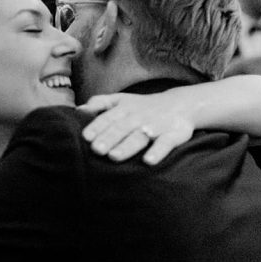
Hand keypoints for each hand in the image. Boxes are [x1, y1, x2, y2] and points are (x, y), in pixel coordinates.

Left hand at [79, 92, 194, 164]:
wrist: (181, 103)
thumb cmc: (143, 106)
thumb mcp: (121, 100)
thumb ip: (100, 103)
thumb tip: (79, 109)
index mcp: (125, 108)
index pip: (109, 117)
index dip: (97, 127)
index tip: (86, 137)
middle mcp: (140, 116)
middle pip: (122, 128)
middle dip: (109, 138)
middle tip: (96, 150)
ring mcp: (157, 125)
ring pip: (140, 137)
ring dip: (127, 146)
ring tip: (114, 156)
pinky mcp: (174, 134)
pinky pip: (166, 143)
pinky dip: (158, 152)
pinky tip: (148, 161)